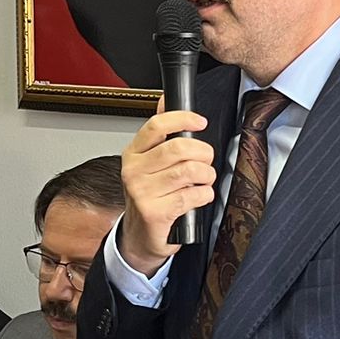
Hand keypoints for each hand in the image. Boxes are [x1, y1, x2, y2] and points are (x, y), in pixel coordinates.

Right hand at [118, 109, 215, 274]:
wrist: (139, 237)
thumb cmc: (150, 197)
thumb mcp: (149, 164)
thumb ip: (159, 135)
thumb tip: (164, 101)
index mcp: (133, 153)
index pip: (156, 125)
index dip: (183, 119)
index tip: (200, 122)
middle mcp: (133, 171)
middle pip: (178, 148)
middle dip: (203, 153)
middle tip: (206, 161)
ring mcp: (142, 192)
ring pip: (189, 171)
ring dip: (206, 176)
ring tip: (204, 180)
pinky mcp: (154, 212)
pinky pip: (191, 195)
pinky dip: (204, 195)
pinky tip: (199, 196)